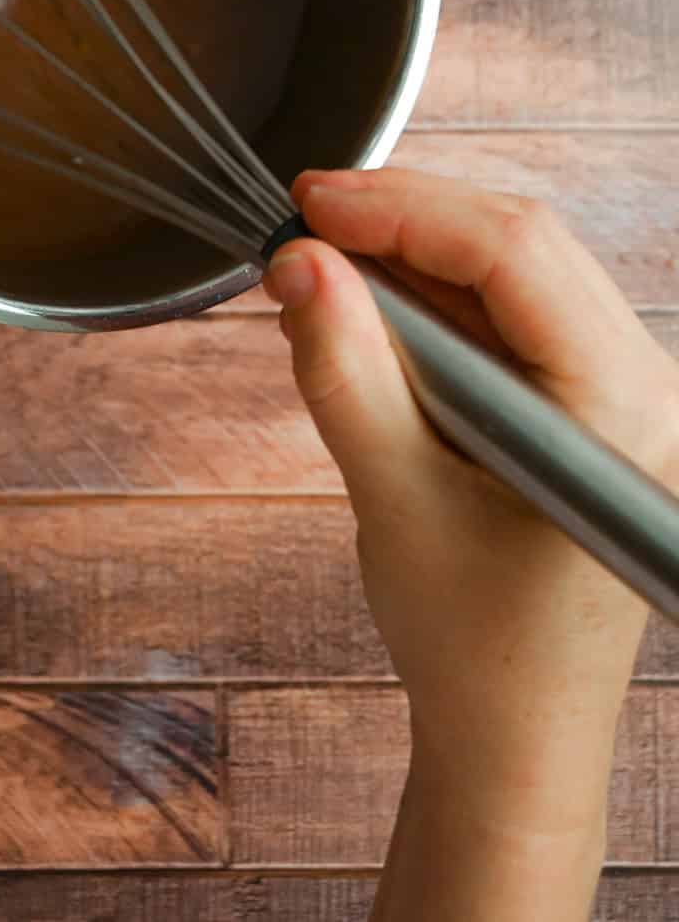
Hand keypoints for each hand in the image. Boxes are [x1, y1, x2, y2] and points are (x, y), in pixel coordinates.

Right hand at [264, 166, 678, 918]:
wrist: (516, 741)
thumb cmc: (473, 646)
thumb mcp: (391, 500)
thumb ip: (344, 372)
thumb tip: (298, 263)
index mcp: (622, 410)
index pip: (514, 254)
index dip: (404, 209)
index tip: (310, 202)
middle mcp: (647, 387)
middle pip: (523, 244)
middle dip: (406, 219)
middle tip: (304, 221)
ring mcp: (625, 394)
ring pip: (517, 271)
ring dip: (416, 255)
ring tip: (321, 263)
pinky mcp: (587, 406)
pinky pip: (513, 317)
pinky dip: (436, 300)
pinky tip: (370, 305)